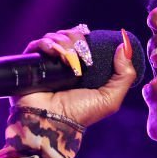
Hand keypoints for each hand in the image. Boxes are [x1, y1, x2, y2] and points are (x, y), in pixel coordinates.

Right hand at [14, 26, 136, 127]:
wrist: (53, 122)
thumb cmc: (81, 114)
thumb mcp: (110, 98)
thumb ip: (124, 75)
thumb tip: (124, 46)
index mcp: (83, 68)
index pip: (85, 41)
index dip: (88, 37)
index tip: (92, 40)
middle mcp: (64, 63)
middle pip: (70, 35)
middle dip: (76, 38)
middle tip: (81, 54)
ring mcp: (47, 62)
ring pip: (54, 37)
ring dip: (64, 42)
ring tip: (68, 59)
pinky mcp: (31, 64)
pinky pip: (37, 45)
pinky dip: (47, 44)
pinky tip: (55, 54)